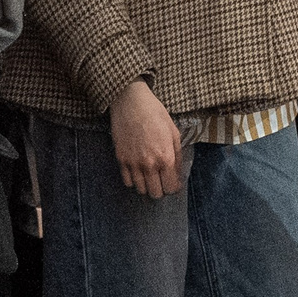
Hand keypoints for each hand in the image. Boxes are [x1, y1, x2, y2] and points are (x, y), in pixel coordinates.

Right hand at [111, 79, 183, 197]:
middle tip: (162, 181)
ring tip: (150, 177)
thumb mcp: (174, 132)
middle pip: (155, 193)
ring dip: (147, 186)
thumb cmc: (155, 114)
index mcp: (165, 157)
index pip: (171, 187)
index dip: (174, 187)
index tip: (173, 183)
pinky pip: (127, 181)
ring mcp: (133, 163)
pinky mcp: (121, 160)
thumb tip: (177, 172)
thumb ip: (177, 155)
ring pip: (140, 190)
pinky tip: (138, 172)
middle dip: (161, 190)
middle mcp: (149, 164)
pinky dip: (133, 181)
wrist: (131, 103)